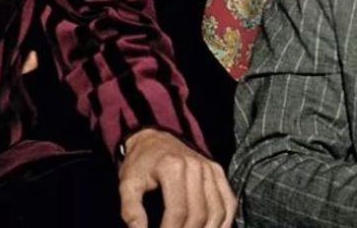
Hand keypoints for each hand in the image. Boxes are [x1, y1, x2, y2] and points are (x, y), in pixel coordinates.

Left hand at [118, 128, 235, 227]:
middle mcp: (197, 166)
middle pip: (199, 213)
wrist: (155, 138)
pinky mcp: (218, 171)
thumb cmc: (140, 164)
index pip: (178, 211)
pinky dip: (224, 222)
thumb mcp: (127, 184)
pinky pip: (229, 202)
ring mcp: (210, 168)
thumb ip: (131, 210)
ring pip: (217, 210)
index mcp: (173, 168)